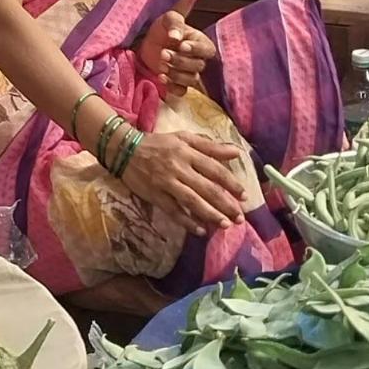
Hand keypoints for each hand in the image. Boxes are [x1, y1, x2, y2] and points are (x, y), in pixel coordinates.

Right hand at [119, 129, 247, 233]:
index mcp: (187, 152)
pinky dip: (187, 222)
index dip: (231, 183)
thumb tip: (237, 152)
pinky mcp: (154, 194)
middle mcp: (178, 167)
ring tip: (225, 225)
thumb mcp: (183, 138)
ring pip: (192, 201)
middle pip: (207, 188)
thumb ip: (210, 146)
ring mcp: (166, 182)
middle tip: (240, 218)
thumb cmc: (158, 143)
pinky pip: (173, 211)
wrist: (124, 148)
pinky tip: (200, 230)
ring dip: (210, 214)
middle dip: (226, 204)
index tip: (244, 196)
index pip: (215, 169)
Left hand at [138, 11, 216, 92]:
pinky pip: (181, 91)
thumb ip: (175, 24)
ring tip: (161, 65)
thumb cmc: (163, 28)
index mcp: (200, 42)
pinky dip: (172, 87)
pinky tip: (161, 77)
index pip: (208, 50)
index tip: (181, 45)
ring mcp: (188, 73)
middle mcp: (198, 59)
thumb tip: (176, 37)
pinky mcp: (178, 83)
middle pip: (198, 66)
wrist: (147, 42)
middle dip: (180, 61)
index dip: (196, 49)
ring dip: (176, 74)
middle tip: (163, 53)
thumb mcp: (168, 19)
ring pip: (192, 79)